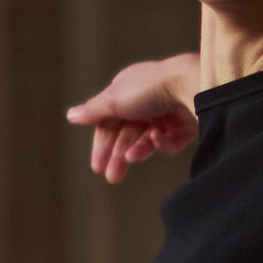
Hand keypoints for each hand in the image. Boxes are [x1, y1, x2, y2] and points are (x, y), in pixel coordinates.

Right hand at [66, 53, 199, 182]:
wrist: (192, 85)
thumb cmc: (150, 88)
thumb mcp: (114, 100)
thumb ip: (93, 110)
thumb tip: (70, 115)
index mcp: (127, 90)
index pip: (108, 122)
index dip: (102, 143)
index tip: (97, 166)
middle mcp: (146, 102)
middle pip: (127, 134)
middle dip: (118, 154)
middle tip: (112, 177)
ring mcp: (166, 115)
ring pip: (146, 140)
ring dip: (137, 150)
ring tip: (131, 159)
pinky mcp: (185, 127)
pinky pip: (168, 142)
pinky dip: (161, 143)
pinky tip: (159, 139)